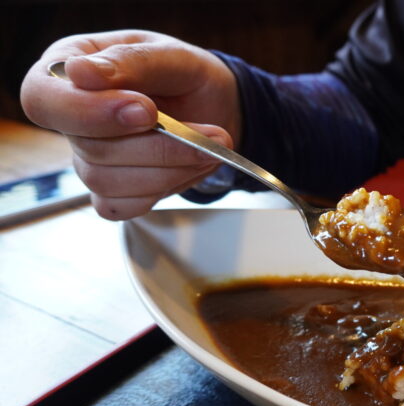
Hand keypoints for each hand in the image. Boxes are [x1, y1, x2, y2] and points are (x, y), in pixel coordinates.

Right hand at [20, 30, 240, 219]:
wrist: (214, 107)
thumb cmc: (185, 74)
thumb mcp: (172, 55)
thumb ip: (132, 62)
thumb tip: (79, 72)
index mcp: (67, 68)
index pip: (42, 99)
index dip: (88, 112)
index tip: (145, 111)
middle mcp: (71, 116)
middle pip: (88, 147)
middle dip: (156, 145)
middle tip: (209, 134)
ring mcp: (88, 157)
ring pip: (107, 181)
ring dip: (169, 167)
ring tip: (211, 146)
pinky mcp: (112, 190)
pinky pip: (123, 205)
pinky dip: (164, 188)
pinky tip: (192, 165)